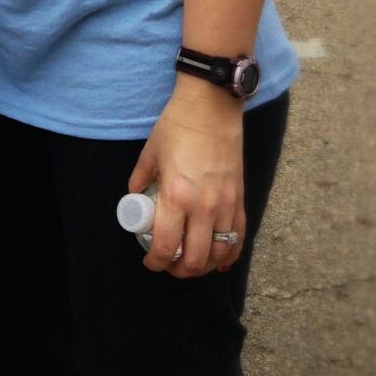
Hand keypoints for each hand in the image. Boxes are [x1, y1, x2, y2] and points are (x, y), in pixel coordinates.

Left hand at [128, 84, 243, 277]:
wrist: (211, 105)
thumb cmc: (178, 125)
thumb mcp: (150, 153)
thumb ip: (140, 179)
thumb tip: (135, 197)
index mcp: (176, 197)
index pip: (165, 246)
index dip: (155, 262)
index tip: (150, 262)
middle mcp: (203, 207)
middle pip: (194, 259)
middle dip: (178, 270)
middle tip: (168, 265)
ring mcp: (225, 205)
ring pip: (219, 254)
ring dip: (203, 266)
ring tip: (190, 264)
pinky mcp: (240, 199)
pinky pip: (239, 238)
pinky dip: (230, 255)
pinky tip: (219, 261)